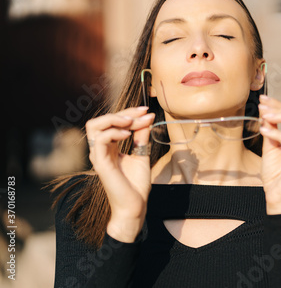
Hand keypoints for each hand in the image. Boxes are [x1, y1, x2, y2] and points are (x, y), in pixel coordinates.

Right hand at [85, 106, 154, 241]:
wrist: (135, 206)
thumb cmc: (136, 185)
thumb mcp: (141, 154)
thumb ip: (141, 136)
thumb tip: (147, 118)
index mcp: (109, 147)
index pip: (113, 122)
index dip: (129, 113)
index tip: (147, 112)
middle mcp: (101, 149)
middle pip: (100, 120)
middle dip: (122, 112)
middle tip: (141, 113)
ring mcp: (98, 156)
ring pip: (94, 126)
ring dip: (115, 119)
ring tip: (132, 122)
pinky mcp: (100, 164)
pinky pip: (100, 140)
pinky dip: (114, 132)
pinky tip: (129, 135)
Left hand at [259, 95, 280, 213]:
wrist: (275, 194)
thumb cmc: (274, 171)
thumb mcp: (270, 144)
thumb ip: (270, 128)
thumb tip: (266, 110)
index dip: (279, 104)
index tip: (263, 100)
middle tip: (263, 107)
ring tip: (264, 116)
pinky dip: (277, 133)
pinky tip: (264, 131)